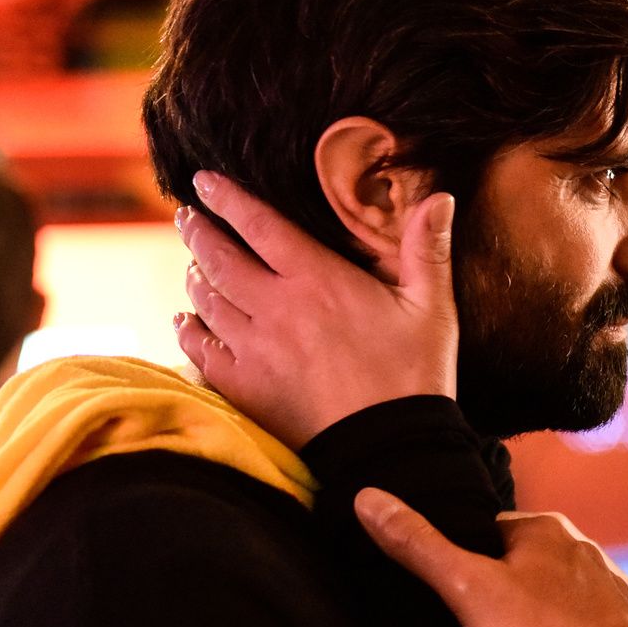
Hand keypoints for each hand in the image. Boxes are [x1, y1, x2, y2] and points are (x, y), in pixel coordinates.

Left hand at [174, 171, 459, 449]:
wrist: (391, 445)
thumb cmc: (415, 374)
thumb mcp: (432, 307)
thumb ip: (429, 249)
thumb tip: (441, 197)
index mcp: (319, 279)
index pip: (258, 224)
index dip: (227, 198)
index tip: (205, 181)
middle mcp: (276, 307)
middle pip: (218, 257)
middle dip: (198, 230)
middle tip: (188, 216)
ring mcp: (254, 348)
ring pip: (205, 300)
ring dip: (195, 275)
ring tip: (193, 264)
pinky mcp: (244, 386)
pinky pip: (199, 349)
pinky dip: (187, 329)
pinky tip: (185, 320)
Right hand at [355, 488, 627, 626]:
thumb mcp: (465, 588)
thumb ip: (419, 546)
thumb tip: (368, 499)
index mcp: (549, 529)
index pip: (491, 532)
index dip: (467, 562)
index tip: (457, 595)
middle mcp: (589, 551)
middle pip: (530, 564)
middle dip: (508, 590)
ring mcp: (617, 590)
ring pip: (563, 597)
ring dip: (544, 616)